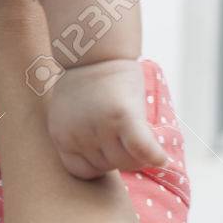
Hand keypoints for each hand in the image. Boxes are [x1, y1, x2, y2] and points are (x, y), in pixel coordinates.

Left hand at [47, 59, 166, 178]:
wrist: (95, 50)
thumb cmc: (86, 84)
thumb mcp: (71, 115)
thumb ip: (81, 139)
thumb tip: (103, 163)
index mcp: (61, 137)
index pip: (83, 172)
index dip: (98, 162)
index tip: (105, 143)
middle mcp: (77, 135)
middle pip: (112, 166)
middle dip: (121, 151)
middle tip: (119, 124)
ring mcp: (99, 126)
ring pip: (130, 161)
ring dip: (138, 149)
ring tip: (132, 122)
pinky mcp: (122, 115)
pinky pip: (140, 147)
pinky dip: (152, 154)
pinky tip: (160, 157)